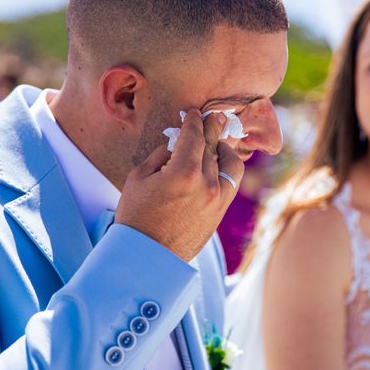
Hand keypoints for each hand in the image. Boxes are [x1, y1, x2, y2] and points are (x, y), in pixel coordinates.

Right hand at [115, 109, 244, 261]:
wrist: (147, 256)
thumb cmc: (136, 216)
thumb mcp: (138, 178)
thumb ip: (160, 155)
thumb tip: (176, 143)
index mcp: (183, 171)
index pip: (194, 135)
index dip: (193, 120)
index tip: (193, 112)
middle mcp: (206, 183)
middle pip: (212, 145)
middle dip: (211, 128)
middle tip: (212, 116)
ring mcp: (217, 199)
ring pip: (230, 162)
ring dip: (224, 148)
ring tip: (218, 143)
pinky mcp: (221, 211)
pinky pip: (232, 182)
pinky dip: (228, 168)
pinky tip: (220, 164)